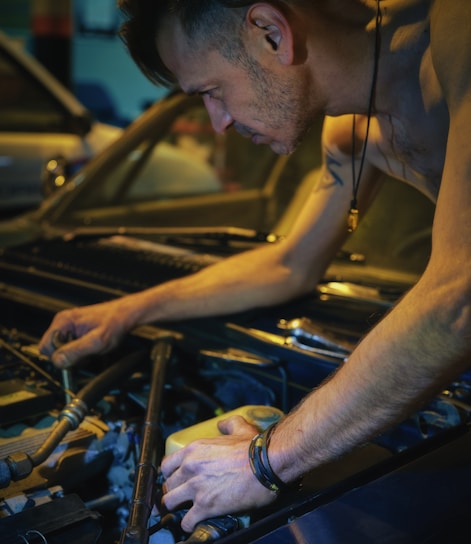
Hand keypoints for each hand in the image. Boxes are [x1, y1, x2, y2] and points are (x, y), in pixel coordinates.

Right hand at [39, 298, 132, 367]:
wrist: (127, 315)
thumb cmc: (115, 323)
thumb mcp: (96, 342)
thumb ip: (75, 352)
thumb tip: (58, 361)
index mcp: (63, 321)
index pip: (45, 348)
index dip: (59, 358)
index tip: (74, 360)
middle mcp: (63, 322)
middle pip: (54, 349)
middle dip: (69, 357)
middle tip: (86, 355)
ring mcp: (70, 325)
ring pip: (63, 349)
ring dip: (76, 355)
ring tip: (91, 350)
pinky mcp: (76, 329)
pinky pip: (71, 346)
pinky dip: (80, 351)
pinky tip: (91, 348)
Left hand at [160, 415, 277, 532]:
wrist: (266, 464)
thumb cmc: (254, 448)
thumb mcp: (239, 428)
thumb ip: (228, 424)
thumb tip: (223, 424)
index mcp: (195, 449)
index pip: (167, 464)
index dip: (170, 473)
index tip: (176, 479)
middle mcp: (190, 467)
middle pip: (167, 484)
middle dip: (172, 491)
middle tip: (179, 497)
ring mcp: (195, 487)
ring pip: (169, 502)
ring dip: (175, 508)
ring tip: (182, 511)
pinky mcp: (205, 506)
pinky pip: (186, 521)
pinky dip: (188, 524)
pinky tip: (194, 523)